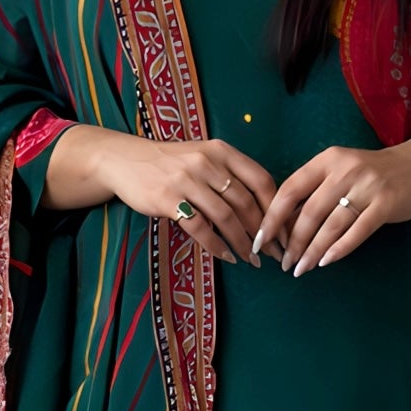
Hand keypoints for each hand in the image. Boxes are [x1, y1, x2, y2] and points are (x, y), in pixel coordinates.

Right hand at [46, 127, 276, 263]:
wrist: (124, 159)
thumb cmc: (170, 163)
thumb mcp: (204, 158)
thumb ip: (231, 176)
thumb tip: (266, 210)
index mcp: (222, 151)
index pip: (261, 180)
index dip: (278, 209)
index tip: (286, 231)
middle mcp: (207, 162)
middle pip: (247, 202)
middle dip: (264, 232)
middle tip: (273, 253)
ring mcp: (186, 180)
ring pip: (226, 217)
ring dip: (243, 243)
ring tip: (252, 260)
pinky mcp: (168, 199)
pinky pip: (200, 228)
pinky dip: (217, 246)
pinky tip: (226, 257)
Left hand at [255, 136, 410, 273]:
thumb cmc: (370, 174)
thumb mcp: (339, 171)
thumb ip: (314, 191)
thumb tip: (282, 226)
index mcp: (327, 160)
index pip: (290, 189)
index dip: (273, 217)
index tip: (260, 240)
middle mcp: (345, 169)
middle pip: (309, 211)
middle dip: (293, 242)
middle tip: (284, 263)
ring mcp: (367, 186)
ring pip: (331, 224)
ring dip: (313, 251)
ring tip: (301, 268)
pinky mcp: (386, 204)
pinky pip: (358, 231)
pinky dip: (340, 248)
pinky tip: (326, 262)